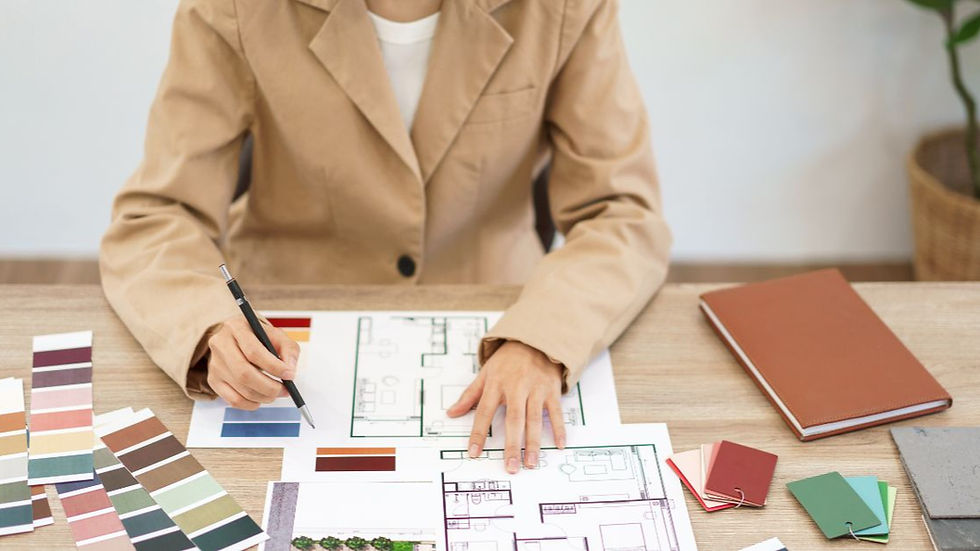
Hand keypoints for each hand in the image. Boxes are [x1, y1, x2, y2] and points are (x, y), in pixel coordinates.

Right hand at [206, 316, 299, 409]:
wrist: (237, 339)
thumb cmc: (259, 337)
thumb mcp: (276, 335)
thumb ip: (288, 349)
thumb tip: (290, 370)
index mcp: (236, 328)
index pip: (253, 351)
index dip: (273, 366)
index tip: (289, 375)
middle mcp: (220, 344)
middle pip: (244, 373)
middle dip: (269, 386)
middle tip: (284, 390)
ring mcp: (215, 364)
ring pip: (239, 388)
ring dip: (263, 396)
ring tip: (276, 392)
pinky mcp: (214, 380)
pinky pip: (233, 400)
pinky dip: (251, 404)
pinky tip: (261, 398)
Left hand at [447, 341, 565, 473]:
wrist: (534, 340)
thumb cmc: (507, 361)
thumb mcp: (486, 373)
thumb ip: (470, 395)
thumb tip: (451, 413)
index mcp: (496, 384)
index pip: (484, 412)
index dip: (478, 433)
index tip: (474, 452)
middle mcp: (516, 387)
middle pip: (514, 420)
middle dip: (512, 445)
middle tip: (511, 467)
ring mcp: (535, 389)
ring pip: (534, 419)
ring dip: (534, 442)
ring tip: (532, 462)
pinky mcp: (551, 390)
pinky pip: (556, 411)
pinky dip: (559, 428)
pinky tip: (559, 444)